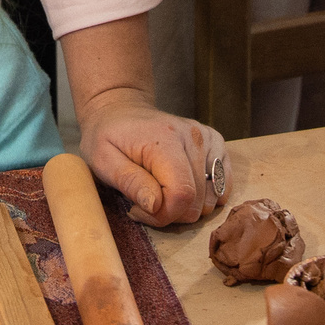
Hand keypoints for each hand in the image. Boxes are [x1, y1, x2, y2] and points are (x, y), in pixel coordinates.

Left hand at [80, 90, 226, 226]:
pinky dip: (203, 196)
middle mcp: (194, 137)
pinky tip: (180, 186)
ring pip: (212, 199)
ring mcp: (208, 139)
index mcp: (165, 139)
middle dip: (171, 212)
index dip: (162, 214)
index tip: (138, 209)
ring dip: (186, 206)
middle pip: (198, 201)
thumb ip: (129, 182)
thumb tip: (155, 205)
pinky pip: (222, 187)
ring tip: (161, 191)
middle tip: (145, 200)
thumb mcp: (103, 160)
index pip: (181, 194)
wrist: (121, 110)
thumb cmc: (108, 136)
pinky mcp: (216, 144)